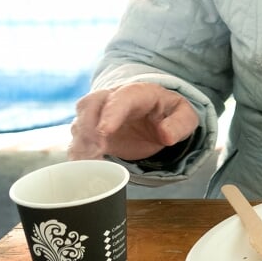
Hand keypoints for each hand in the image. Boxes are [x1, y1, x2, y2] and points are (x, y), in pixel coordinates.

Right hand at [68, 83, 198, 161]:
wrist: (155, 118)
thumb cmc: (168, 113)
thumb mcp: (184, 116)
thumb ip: (179, 124)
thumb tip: (166, 135)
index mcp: (138, 93)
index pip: (121, 98)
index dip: (111, 113)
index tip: (105, 132)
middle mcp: (112, 99)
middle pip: (90, 104)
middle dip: (89, 127)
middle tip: (98, 150)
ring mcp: (98, 116)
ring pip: (80, 123)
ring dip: (81, 144)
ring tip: (91, 162)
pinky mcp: (91, 133)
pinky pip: (77, 141)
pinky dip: (78, 155)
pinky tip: (84, 168)